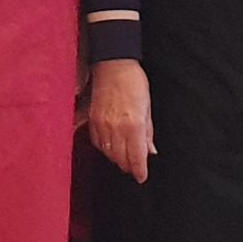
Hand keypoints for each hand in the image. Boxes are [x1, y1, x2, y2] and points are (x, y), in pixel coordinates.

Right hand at [89, 59, 154, 183]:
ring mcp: (102, 124)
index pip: (136, 157)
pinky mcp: (92, 119)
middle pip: (120, 159)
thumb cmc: (134, 82)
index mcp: (134, 125)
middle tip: (134, 167)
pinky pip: (97, 142)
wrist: (113, 64)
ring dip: (116, 158)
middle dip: (128, 166)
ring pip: (108, 152)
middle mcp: (116, 127)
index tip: (141, 176)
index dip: (139, 171)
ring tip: (123, 157)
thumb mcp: (148, 107)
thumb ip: (148, 132)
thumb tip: (150, 150)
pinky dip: (104, 148)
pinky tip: (110, 145)